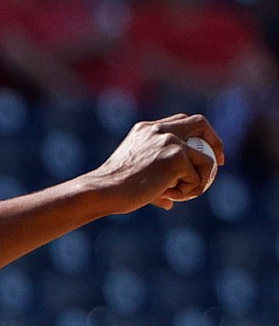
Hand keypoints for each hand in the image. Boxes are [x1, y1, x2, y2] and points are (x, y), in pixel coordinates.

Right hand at [87, 114, 223, 212]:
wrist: (106, 189)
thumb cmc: (116, 187)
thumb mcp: (137, 174)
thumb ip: (157, 181)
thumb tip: (170, 203)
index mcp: (146, 128)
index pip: (181, 122)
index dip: (198, 135)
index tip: (206, 153)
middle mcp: (159, 129)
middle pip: (200, 123)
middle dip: (215, 142)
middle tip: (219, 163)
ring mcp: (169, 141)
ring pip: (205, 160)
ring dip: (198, 180)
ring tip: (176, 194)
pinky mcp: (177, 157)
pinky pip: (198, 178)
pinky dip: (188, 191)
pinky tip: (167, 195)